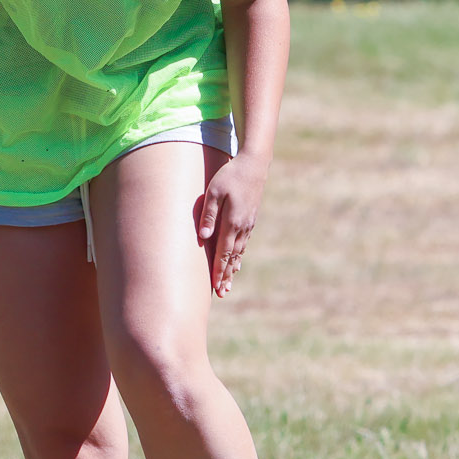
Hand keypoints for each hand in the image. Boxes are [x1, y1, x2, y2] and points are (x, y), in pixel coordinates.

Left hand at [195, 153, 268, 297]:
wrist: (255, 164)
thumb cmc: (230, 175)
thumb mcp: (213, 191)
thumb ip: (208, 214)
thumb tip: (204, 237)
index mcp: (232, 222)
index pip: (223, 252)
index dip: (218, 270)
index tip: (215, 286)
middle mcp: (242, 227)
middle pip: (232, 257)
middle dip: (226, 276)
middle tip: (222, 293)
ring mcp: (248, 224)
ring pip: (239, 251)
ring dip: (233, 269)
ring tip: (228, 284)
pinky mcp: (250, 219)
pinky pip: (244, 243)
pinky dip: (239, 256)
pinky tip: (236, 262)